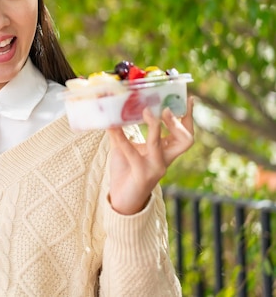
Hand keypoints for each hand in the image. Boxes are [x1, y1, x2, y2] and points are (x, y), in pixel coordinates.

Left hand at [106, 97, 194, 214]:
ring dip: (154, 126)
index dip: (188, 117)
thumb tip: (112, 111)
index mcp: (166, 152)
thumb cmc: (126, 173)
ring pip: (158, 143)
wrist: (121, 201)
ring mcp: (155, 167)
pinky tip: (111, 127)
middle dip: (177, 123)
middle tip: (166, 108)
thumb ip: (122, 131)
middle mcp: (165, 160)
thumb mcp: (125, 148)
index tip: (189, 99)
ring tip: (146, 111)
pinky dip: (121, 137)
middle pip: (184, 140)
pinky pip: (131, 152)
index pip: (185, 134)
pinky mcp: (142, 174)